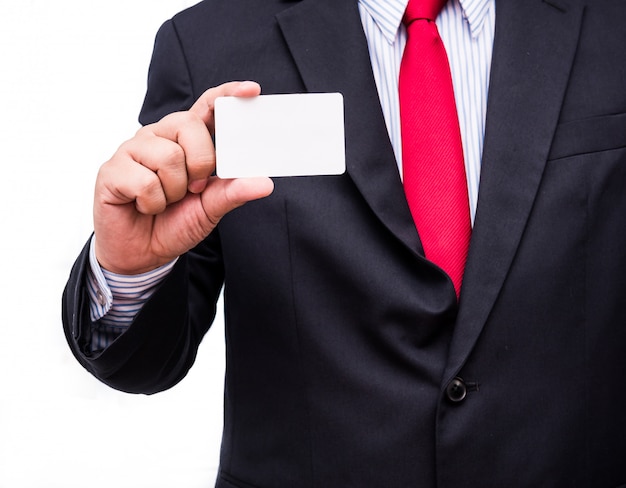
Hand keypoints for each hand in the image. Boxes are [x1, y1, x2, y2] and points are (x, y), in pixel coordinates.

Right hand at [93, 81, 273, 274]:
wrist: (142, 253)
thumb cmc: (174, 223)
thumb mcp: (211, 208)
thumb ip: (234, 192)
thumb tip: (264, 183)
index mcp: (185, 140)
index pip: (206, 107)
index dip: (227, 95)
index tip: (251, 90)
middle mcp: (159, 137)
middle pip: (189, 126)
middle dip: (200, 163)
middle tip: (193, 188)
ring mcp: (133, 150)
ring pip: (168, 156)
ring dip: (173, 190)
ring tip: (165, 201)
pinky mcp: (112, 170)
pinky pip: (144, 181)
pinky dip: (152, 203)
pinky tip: (144, 206)